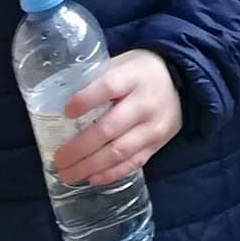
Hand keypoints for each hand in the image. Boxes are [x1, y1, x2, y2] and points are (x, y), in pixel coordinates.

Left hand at [52, 51, 182, 187]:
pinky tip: (92, 178)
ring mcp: (153, 127)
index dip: (85, 100)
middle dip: (80, 148)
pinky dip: (111, 173)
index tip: (65, 112)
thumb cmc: (140, 71)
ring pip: (119, 152)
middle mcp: (145, 103)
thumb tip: (61, 101)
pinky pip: (133, 163)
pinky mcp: (158, 144)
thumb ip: (98, 79)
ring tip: (68, 175)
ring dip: (90, 166)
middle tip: (58, 159)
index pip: (108, 87)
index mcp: (134, 76)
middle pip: (109, 128)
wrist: (181, 80)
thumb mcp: (122, 62)